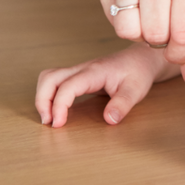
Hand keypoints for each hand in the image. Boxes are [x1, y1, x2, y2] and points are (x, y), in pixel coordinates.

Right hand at [35, 43, 179, 126]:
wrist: (142, 59)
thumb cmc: (139, 72)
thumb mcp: (137, 90)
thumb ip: (123, 104)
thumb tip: (109, 120)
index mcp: (95, 71)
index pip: (67, 86)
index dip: (59, 106)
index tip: (59, 124)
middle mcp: (83, 69)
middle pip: (49, 78)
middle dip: (43, 100)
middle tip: (49, 122)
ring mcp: (79, 71)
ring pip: (49, 77)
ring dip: (43, 97)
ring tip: (50, 118)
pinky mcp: (78, 76)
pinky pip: (56, 82)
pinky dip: (49, 95)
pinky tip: (56, 110)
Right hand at [96, 0, 184, 80]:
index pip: (184, 35)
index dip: (183, 52)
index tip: (183, 48)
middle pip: (154, 37)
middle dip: (163, 40)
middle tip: (169, 24)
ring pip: (129, 31)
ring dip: (142, 31)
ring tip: (153, 13)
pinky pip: (113, 17)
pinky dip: (126, 18)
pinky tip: (138, 1)